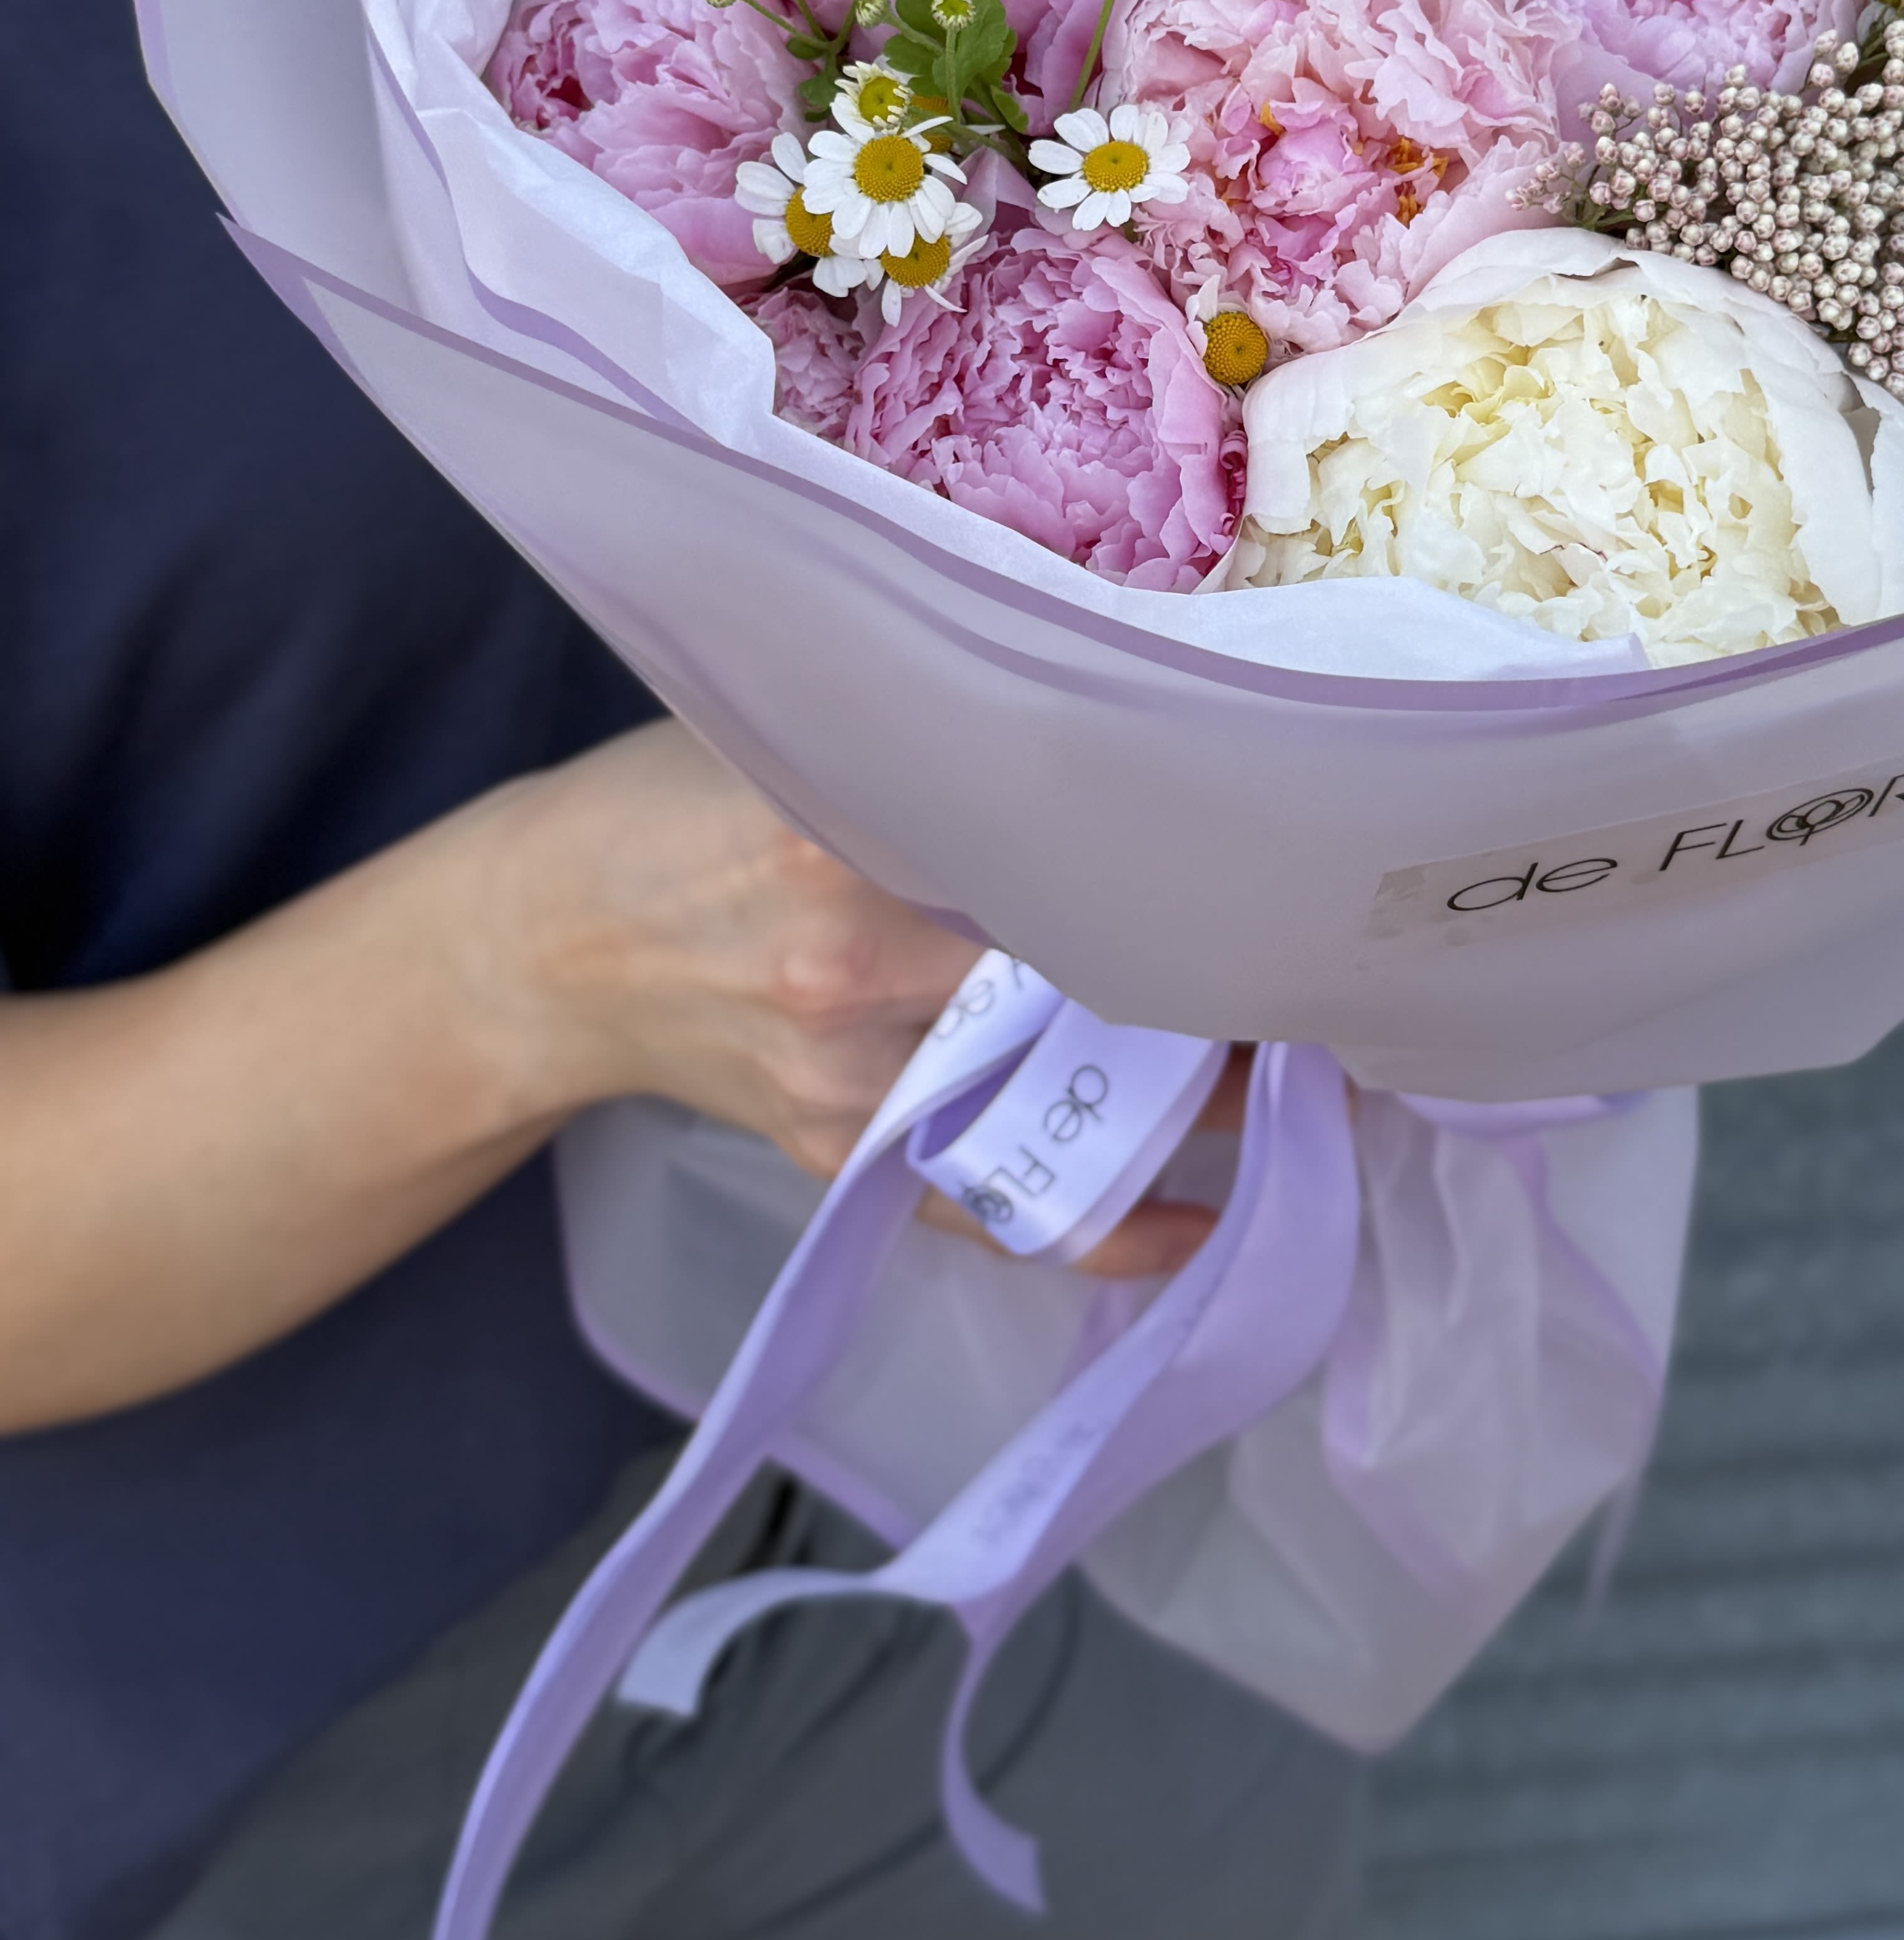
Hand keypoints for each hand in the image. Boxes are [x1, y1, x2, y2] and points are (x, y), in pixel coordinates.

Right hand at [456, 722, 1234, 1276]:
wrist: (539, 945)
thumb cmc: (677, 807)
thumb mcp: (795, 735)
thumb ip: (936, 740)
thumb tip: (1118, 715)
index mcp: (849, 840)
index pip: (1066, 860)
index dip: (1186, 875)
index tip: (1285, 870)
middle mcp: (858, 969)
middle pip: (1094, 987)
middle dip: (1221, 989)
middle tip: (1327, 971)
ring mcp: (856, 1082)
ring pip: (1069, 1104)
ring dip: (1201, 1097)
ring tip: (1310, 1067)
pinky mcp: (850, 1155)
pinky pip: (1005, 1210)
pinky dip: (1114, 1224)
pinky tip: (1208, 1216)